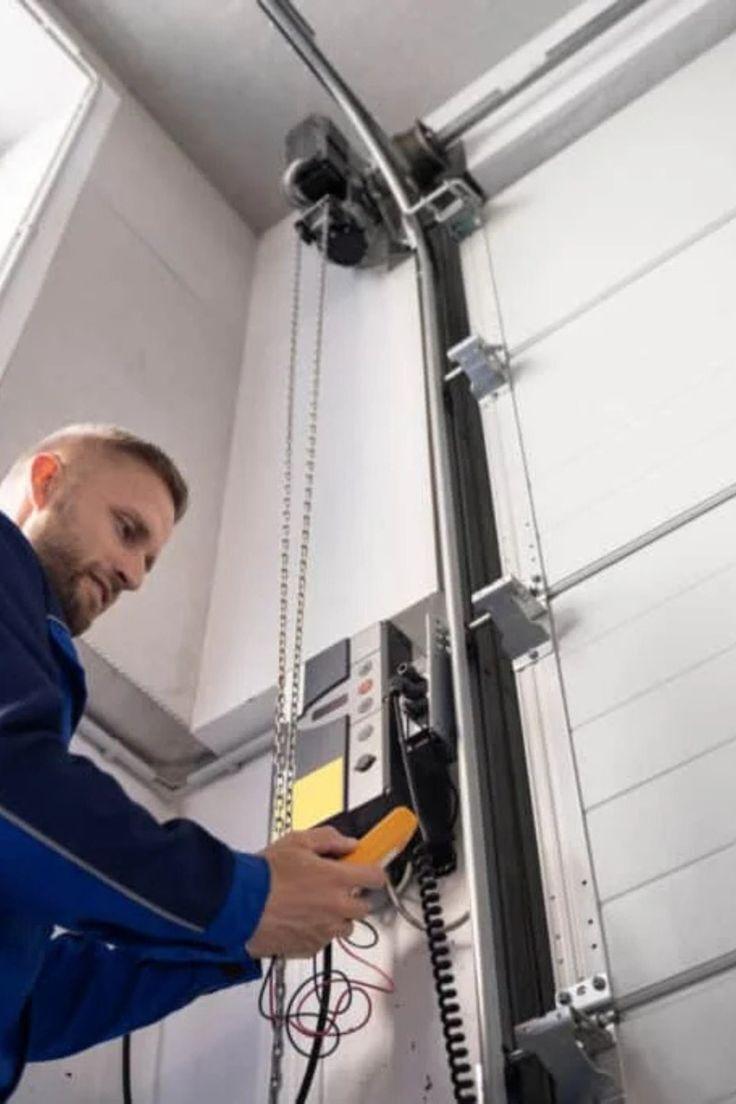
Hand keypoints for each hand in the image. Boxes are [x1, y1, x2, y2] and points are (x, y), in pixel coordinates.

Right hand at [246, 825, 384, 959]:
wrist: (240, 904)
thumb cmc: (265, 874)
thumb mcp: (298, 842)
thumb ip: (329, 840)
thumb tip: (349, 844)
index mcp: (338, 879)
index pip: (376, 877)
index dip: (373, 872)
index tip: (369, 870)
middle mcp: (336, 907)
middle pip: (365, 906)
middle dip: (353, 896)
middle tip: (334, 887)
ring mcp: (325, 931)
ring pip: (346, 927)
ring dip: (337, 917)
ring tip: (313, 905)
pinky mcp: (310, 948)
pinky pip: (324, 940)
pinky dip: (317, 932)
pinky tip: (299, 919)